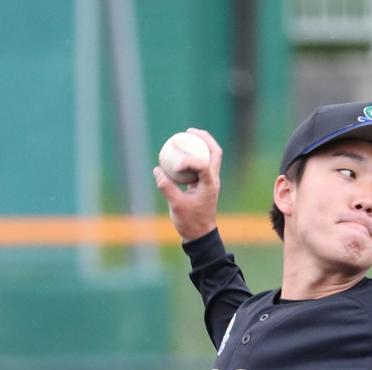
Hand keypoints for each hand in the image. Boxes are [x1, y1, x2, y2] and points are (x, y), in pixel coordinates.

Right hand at [153, 127, 222, 241]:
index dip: (189, 160)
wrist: (200, 236)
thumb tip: (157, 170)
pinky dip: (192, 157)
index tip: (175, 165)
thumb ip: (167, 187)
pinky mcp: (204, 184)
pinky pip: (200, 165)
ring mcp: (210, 181)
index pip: (203, 164)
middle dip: (204, 138)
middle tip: (189, 131)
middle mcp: (213, 180)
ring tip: (186, 136)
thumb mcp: (176, 206)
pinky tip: (179, 153)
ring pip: (210, 156)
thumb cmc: (190, 223)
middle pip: (214, 152)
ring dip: (201, 144)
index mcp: (210, 185)